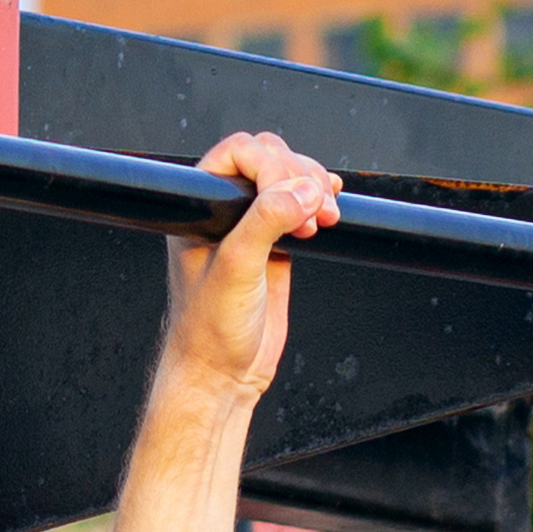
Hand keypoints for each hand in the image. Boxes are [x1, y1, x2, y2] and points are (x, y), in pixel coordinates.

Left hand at [104, 134, 344, 531]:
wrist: (222, 376)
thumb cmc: (208, 330)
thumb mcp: (236, 267)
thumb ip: (266, 221)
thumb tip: (304, 189)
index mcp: (201, 207)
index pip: (237, 155)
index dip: (270, 165)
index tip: (289, 194)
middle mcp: (225, 212)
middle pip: (269, 159)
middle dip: (298, 174)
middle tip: (314, 206)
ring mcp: (252, 229)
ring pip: (288, 181)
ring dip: (313, 189)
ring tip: (325, 217)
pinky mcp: (277, 248)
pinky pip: (301, 209)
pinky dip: (319, 202)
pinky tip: (331, 208)